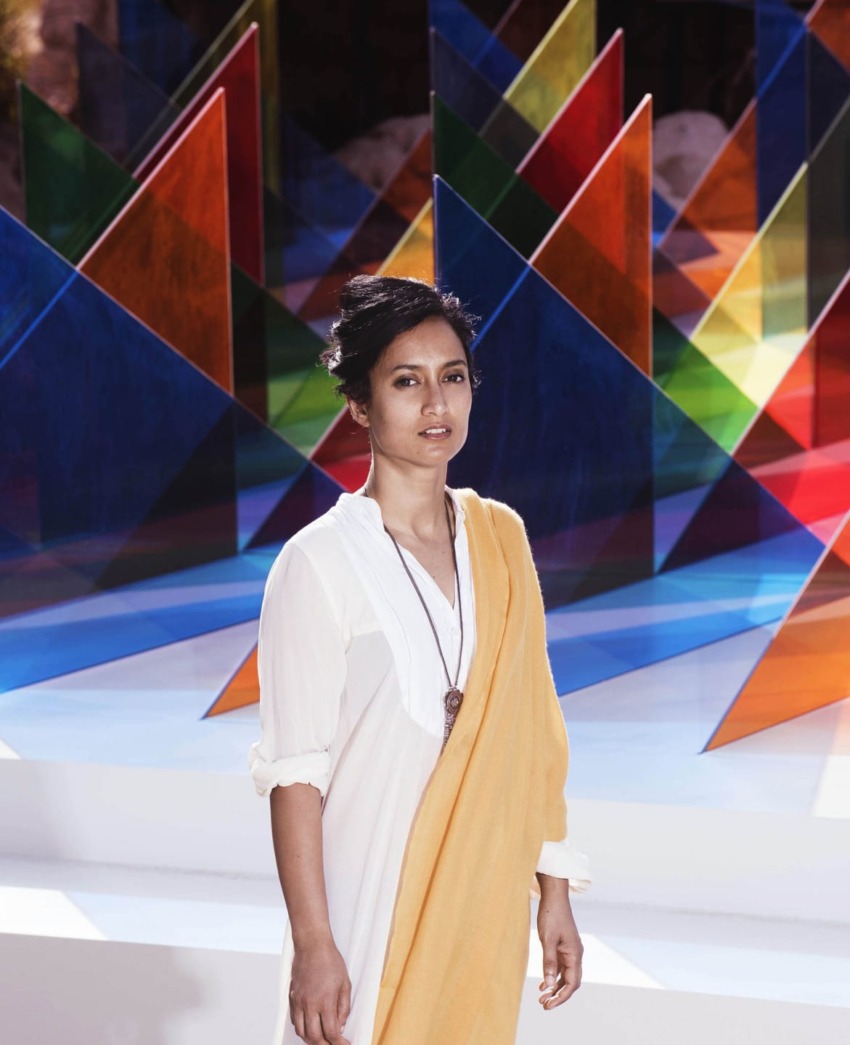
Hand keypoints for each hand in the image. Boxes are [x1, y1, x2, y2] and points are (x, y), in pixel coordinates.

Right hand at [289, 937, 350, 1044]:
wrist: (312, 945)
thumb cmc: (330, 961)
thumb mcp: (345, 984)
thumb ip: (344, 1008)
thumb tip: (341, 1026)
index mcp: (325, 1001)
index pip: (331, 1033)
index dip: (339, 1043)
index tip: (344, 1044)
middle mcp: (309, 1004)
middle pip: (314, 1038)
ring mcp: (298, 1002)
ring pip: (301, 1032)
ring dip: (311, 1040)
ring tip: (322, 1040)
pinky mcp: (292, 997)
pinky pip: (294, 1021)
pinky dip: (302, 1029)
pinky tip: (310, 1027)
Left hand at [536, 877, 582, 1009]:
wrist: (554, 896)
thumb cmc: (551, 915)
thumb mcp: (547, 939)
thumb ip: (548, 962)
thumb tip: (548, 985)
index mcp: (575, 954)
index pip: (572, 983)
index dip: (561, 997)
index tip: (549, 1006)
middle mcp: (575, 955)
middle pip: (570, 982)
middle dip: (558, 995)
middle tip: (543, 1005)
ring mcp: (570, 951)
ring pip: (564, 976)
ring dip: (554, 987)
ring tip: (541, 997)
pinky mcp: (563, 946)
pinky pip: (560, 967)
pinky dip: (552, 976)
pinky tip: (543, 984)